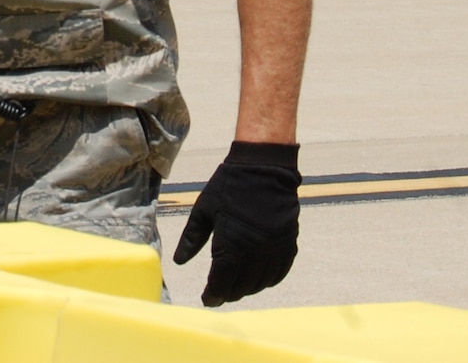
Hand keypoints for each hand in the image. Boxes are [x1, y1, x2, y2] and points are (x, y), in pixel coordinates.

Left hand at [173, 142, 299, 305]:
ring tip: (235, 285)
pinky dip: (267, 280)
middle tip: (218, 291)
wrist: (263, 166)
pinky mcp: (288, 243)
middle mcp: (255, 250)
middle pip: (241, 286)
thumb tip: (179, 261)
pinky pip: (279, 272)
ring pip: (260, 283)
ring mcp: (274, 248)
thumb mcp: (203, 210)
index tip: (207, 299)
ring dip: (247, 288)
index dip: (213, 295)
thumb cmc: (229, 186)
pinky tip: (257, 277)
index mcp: (232, 242)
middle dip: (228, 293)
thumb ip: (192, 238)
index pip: (222, 281)